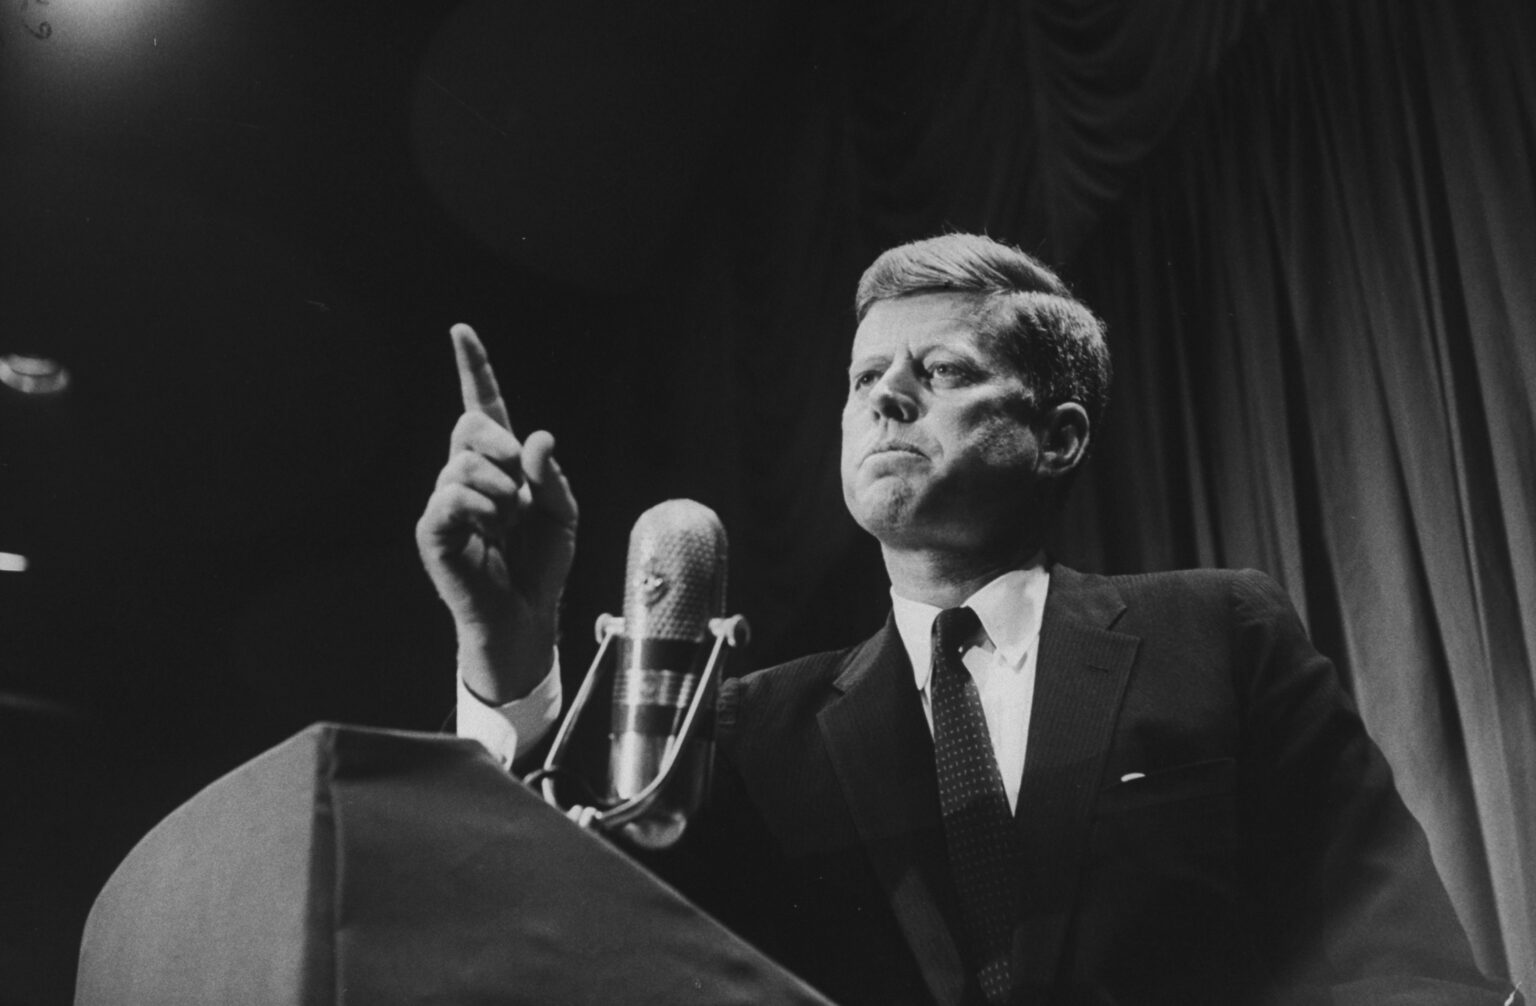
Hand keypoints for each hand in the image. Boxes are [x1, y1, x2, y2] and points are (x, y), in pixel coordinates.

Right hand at [415, 323, 578, 702]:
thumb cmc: (541, 562)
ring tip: (508, 525)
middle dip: (501, 446)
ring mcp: (445, 501)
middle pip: (469, 425)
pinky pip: (451, 497)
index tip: (461, 330)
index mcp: (499, 465)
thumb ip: (552, 473)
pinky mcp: (433, 530)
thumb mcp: (564, 513)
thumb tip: (536, 437)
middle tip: (521, 490)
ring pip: (463, 464)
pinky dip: (483, 510)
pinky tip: (493, 532)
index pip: (482, 408)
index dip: (473, 370)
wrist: (527, 613)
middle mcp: (465, 475)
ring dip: (500, 492)